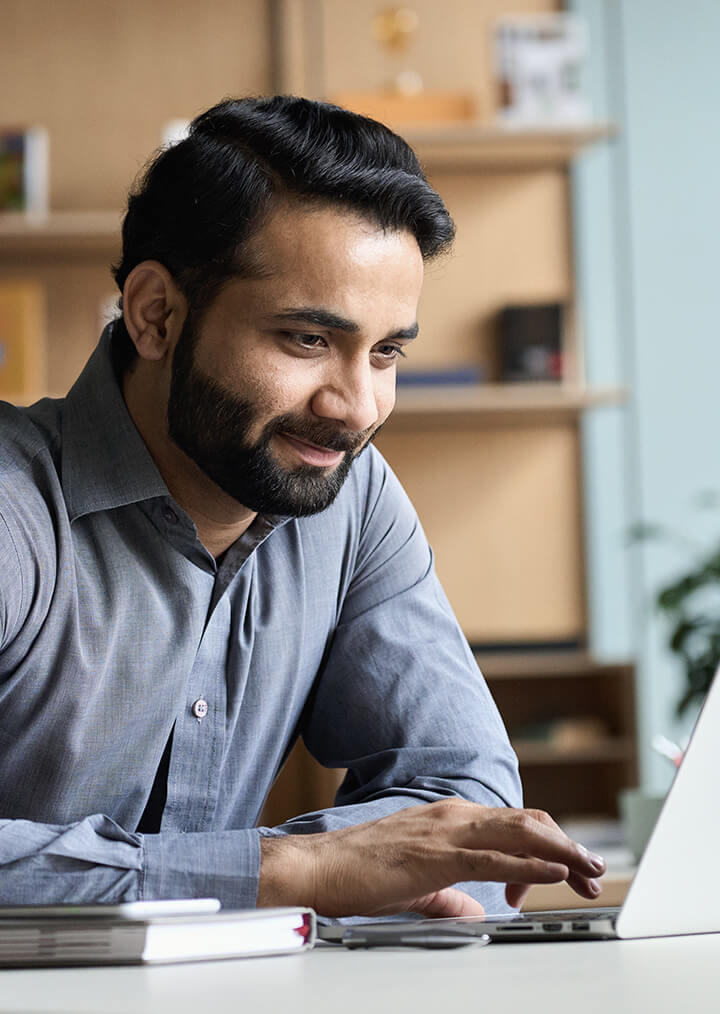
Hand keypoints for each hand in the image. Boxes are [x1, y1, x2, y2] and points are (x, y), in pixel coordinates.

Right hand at [257, 799, 605, 917]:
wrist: (318, 867)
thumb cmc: (359, 872)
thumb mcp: (417, 884)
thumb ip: (450, 895)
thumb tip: (476, 911)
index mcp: (450, 819)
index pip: (513, 825)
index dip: (547, 847)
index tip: (566, 873)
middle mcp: (454, 815)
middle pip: (528, 823)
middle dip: (567, 845)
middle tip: (593, 870)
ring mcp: (447, 830)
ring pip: (520, 833)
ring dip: (561, 851)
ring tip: (589, 868)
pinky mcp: (438, 854)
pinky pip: (495, 856)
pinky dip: (532, 863)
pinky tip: (555, 872)